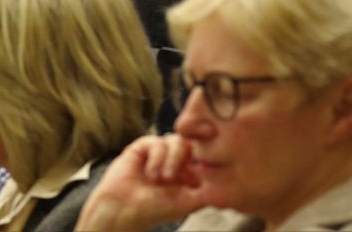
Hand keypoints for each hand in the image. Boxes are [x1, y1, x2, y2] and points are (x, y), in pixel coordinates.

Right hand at [76, 135, 206, 230]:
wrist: (123, 210)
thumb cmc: (153, 210)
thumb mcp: (187, 203)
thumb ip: (207, 191)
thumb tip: (228, 181)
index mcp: (187, 174)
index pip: (203, 156)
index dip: (207, 156)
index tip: (213, 157)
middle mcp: (174, 161)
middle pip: (191, 144)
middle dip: (186, 157)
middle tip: (176, 176)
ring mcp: (159, 153)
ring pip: (176, 140)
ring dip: (171, 160)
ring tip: (161, 180)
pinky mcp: (143, 146)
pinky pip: (158, 141)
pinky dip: (157, 157)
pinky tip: (150, 174)